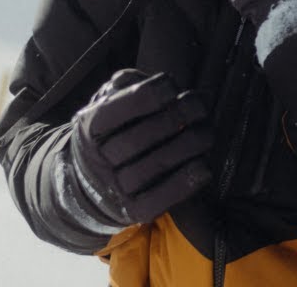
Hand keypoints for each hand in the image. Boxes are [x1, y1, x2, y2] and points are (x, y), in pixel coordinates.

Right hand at [65, 69, 211, 226]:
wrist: (91, 184)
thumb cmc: (114, 131)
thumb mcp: (111, 101)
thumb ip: (131, 85)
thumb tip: (164, 84)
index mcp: (89, 126)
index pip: (116, 109)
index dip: (149, 93)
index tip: (170, 85)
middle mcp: (97, 159)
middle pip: (140, 137)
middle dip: (178, 116)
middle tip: (199, 106)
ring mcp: (113, 188)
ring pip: (154, 166)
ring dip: (189, 145)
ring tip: (207, 133)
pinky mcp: (132, 211)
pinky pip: (159, 199)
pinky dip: (185, 182)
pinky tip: (203, 167)